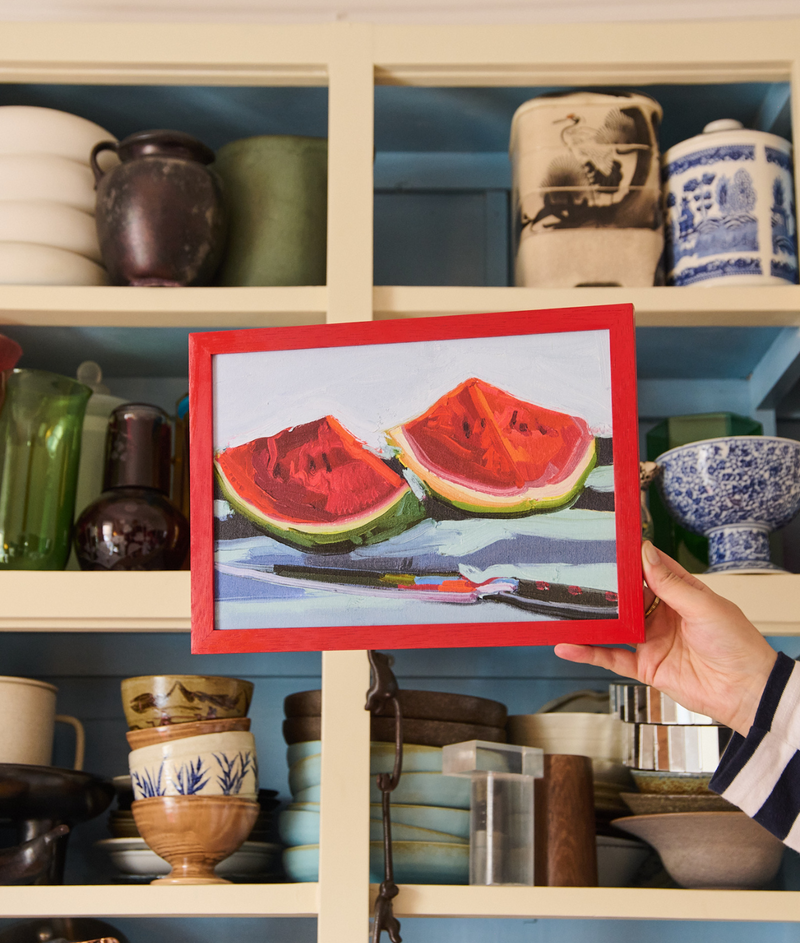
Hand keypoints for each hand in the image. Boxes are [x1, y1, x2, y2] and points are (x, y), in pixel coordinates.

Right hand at [554, 541, 776, 735]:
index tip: (608, 544)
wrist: (746, 693)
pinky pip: (612, 658)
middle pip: (626, 598)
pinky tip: (570, 646)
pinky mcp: (646, 667)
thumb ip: (671, 584)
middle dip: (603, 588)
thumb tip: (646, 554)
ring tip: (563, 610)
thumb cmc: (738, 645)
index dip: (631, 558)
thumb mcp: (704, 607)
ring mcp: (652, 641)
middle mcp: (662, 616)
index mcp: (681, 595)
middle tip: (575, 574)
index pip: (650, 570)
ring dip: (590, 620)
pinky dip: (589, 653)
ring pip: (614, 627)